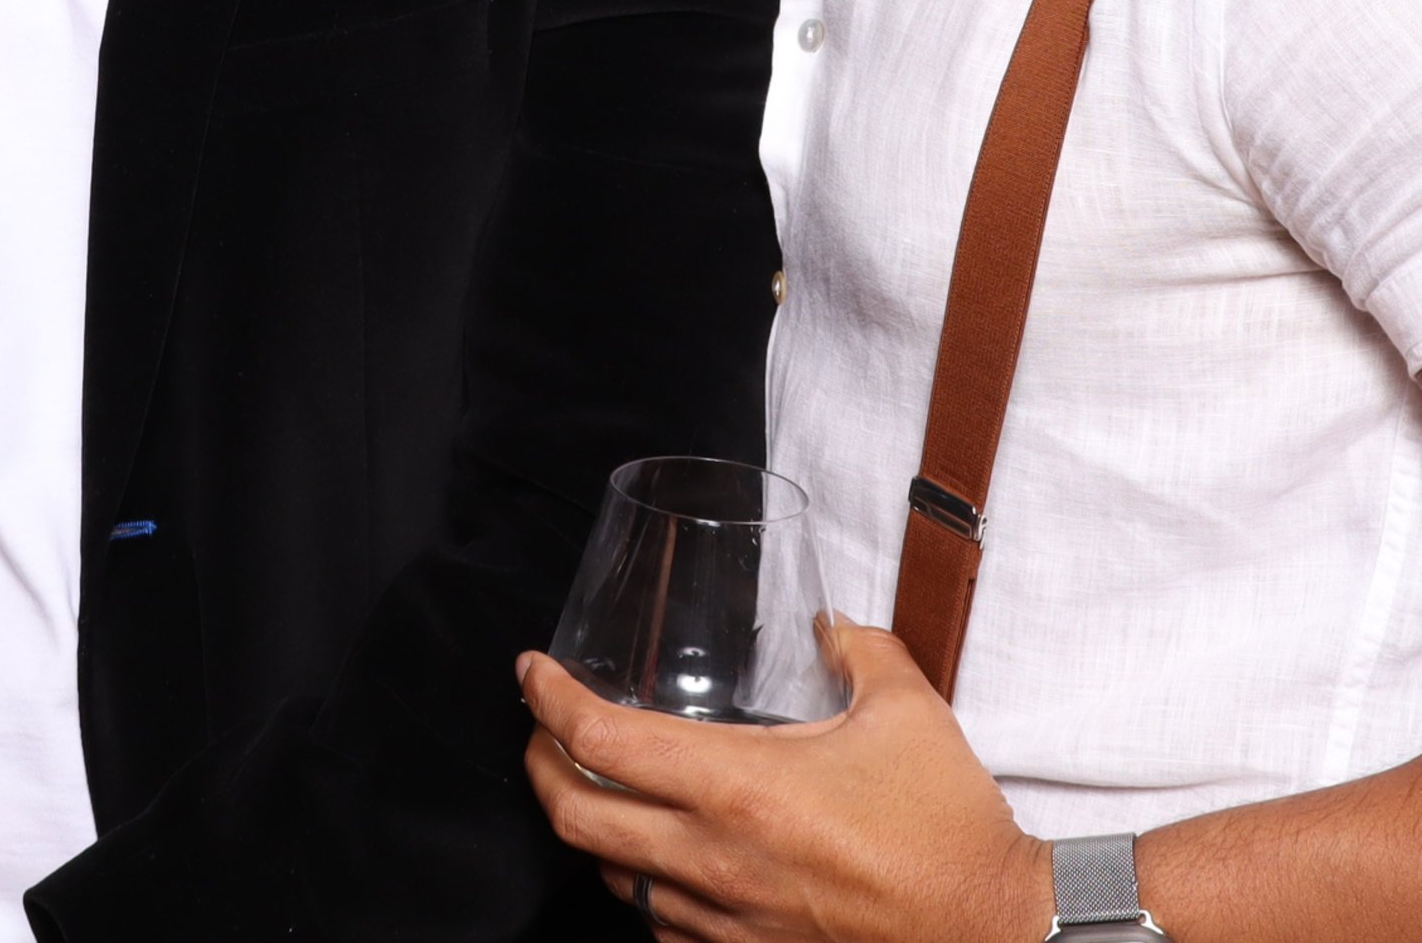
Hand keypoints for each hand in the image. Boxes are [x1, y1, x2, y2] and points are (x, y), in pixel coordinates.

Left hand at [515, 627, 1051, 942]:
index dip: (548, 699)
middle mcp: (716, 858)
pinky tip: (651, 861)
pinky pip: (662, 928)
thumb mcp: (906, 706)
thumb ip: (858, 646)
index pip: (600, 741)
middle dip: (539, 764)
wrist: (1000, 932)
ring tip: (588, 785)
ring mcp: (729, 922)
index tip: (532, 670)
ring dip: (587, 828)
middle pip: (575, 816)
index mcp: (738, 785)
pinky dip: (639, 888)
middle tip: (541, 727)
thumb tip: (828, 621)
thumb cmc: (950, 825)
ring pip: (611, 878)